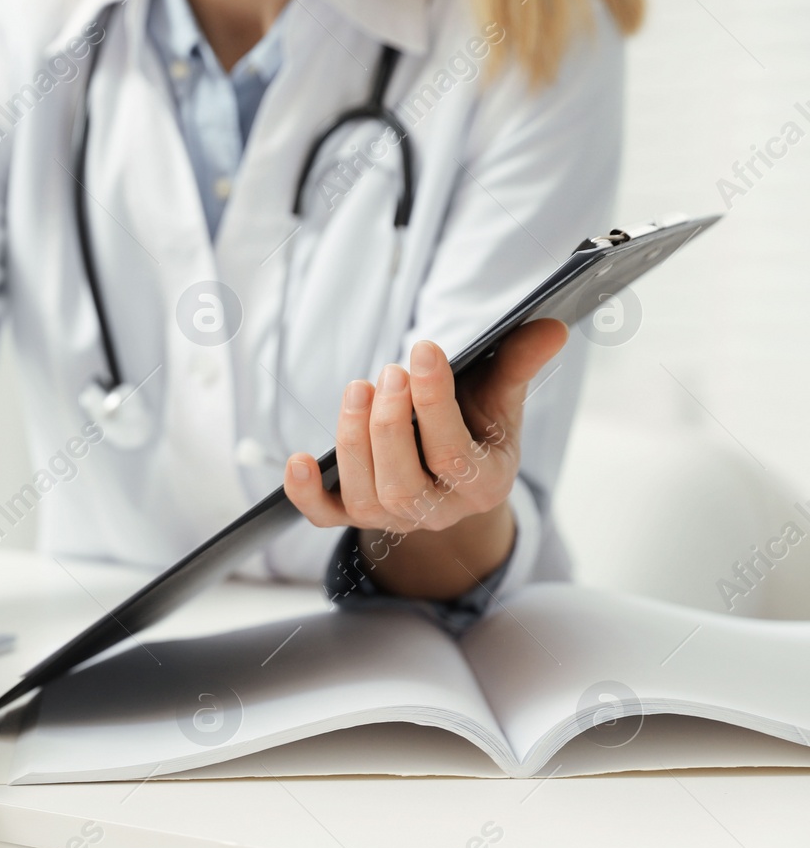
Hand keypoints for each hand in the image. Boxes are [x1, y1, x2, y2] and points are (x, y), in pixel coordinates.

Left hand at [283, 319, 567, 596]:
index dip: (435, 401)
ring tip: (358, 389)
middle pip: (404, 484)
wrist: (453, 478)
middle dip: (389, 424)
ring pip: (365, 497)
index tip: (424, 349)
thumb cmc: (476, 429)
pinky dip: (306, 493)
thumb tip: (550, 328)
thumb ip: (518, 366)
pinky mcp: (357, 519)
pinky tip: (298, 460)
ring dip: (353, 441)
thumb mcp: (501, 401)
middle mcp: (438, 512)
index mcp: (483, 485)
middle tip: (388, 371)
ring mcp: (394, 519)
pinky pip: (325, 517)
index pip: (453, 454)